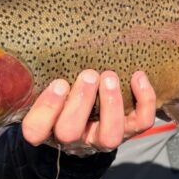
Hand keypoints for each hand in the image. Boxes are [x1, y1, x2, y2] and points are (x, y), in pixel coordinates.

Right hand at [21, 70, 156, 154]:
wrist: (93, 115)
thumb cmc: (66, 94)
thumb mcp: (50, 87)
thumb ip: (45, 75)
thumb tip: (47, 41)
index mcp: (48, 127)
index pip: (35, 130)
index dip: (45, 110)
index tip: (58, 83)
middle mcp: (74, 138)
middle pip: (70, 132)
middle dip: (80, 102)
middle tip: (88, 75)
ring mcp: (102, 138)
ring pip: (109, 136)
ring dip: (111, 105)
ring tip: (110, 77)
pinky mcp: (129, 131)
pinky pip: (141, 123)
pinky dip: (144, 100)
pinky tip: (137, 76)